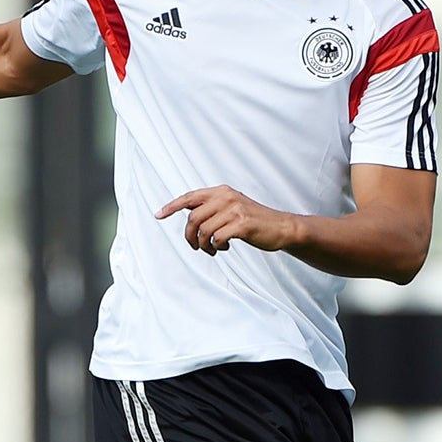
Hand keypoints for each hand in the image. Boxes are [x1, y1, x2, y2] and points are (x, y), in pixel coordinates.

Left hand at [157, 186, 297, 254]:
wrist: (282, 227)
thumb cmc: (255, 220)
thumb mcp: (232, 207)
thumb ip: (212, 207)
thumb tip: (188, 212)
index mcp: (222, 191)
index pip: (190, 197)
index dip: (172, 206)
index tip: (158, 215)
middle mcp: (227, 197)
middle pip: (193, 218)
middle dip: (190, 236)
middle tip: (196, 246)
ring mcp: (235, 210)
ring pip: (203, 230)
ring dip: (204, 245)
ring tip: (213, 249)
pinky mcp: (242, 225)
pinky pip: (217, 238)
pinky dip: (217, 247)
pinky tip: (224, 248)